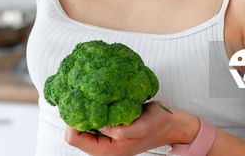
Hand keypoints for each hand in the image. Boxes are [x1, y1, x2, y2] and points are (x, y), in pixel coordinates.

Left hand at [65, 102, 199, 155]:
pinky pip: (91, 116)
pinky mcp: (108, 125)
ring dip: (85, 108)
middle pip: (73, 129)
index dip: (72, 121)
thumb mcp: (141, 127)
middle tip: (83, 94)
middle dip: (76, 113)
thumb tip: (99, 126)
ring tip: (92, 93)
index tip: (80, 104)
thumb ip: (120, 131)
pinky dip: (93, 106)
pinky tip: (99, 95)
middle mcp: (102, 144)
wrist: (171, 123)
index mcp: (107, 150)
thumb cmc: (158, 125)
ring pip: (81, 121)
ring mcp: (104, 135)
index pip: (73, 137)